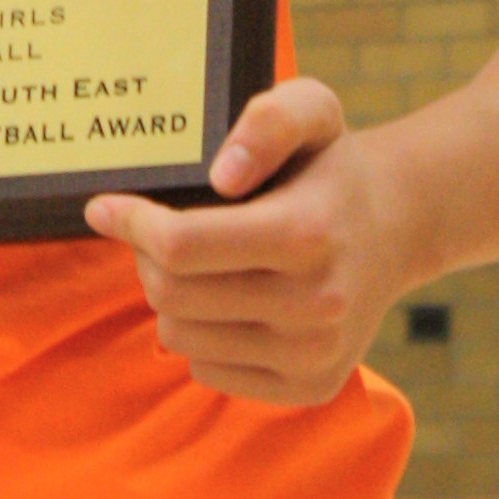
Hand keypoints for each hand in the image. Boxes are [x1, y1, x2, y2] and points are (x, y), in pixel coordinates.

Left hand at [86, 78, 410, 405]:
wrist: (396, 226)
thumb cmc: (332, 163)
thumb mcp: (312, 109)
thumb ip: (268, 122)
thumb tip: (220, 176)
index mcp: (307, 233)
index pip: (182, 245)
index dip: (131, 223)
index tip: (102, 206)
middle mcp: (314, 306)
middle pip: (173, 295)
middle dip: (144, 256)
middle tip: (152, 228)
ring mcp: (312, 356)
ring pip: (181, 337)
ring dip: (167, 297)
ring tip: (194, 260)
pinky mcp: (308, 389)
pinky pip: (209, 370)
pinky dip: (199, 333)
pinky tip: (225, 298)